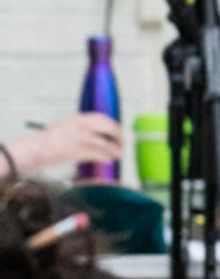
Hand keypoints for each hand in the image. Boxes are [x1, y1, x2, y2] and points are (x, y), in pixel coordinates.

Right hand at [7, 112, 123, 173]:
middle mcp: (81, 127)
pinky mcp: (78, 152)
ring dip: (114, 150)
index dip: (114, 125)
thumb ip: (84, 125)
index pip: (103, 118)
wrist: (38, 148)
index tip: (119, 130)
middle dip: (118, 137)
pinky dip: (105, 158)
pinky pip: (98, 155)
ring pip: (105, 144)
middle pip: (108, 129)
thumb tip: (101, 130)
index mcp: (79, 118)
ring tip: (118, 154)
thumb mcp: (68, 124)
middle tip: (122, 143)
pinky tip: (108, 160)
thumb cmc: (52, 139)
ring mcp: (80, 140)